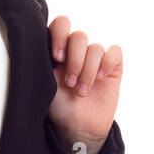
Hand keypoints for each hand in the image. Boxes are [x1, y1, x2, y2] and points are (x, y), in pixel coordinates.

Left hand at [46, 14, 122, 153]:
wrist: (78, 127)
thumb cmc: (58, 106)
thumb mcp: (44, 84)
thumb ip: (43, 62)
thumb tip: (38, 44)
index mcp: (58, 50)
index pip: (61, 25)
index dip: (60, 35)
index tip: (57, 58)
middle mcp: (77, 51)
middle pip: (79, 36)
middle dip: (75, 61)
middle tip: (70, 82)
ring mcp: (95, 58)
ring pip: (96, 48)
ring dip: (88, 71)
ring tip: (82, 91)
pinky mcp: (112, 67)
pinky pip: (115, 52)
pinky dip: (107, 63)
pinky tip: (100, 78)